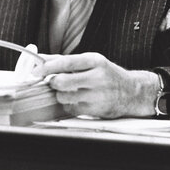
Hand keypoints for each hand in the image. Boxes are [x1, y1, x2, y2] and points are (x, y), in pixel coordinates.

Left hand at [37, 52, 157, 118]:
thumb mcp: (92, 62)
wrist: (132, 92)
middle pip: (62, 82)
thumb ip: (66, 60)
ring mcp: (97, 95)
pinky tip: (79, 99)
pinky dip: (70, 104)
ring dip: (61, 94)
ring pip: (64, 96)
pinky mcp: (96, 110)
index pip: (67, 62)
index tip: (37, 70)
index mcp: (95, 61)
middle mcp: (97, 77)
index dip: (48, 67)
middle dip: (54, 82)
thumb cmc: (109, 75)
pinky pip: (71, 108)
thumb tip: (42, 59)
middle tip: (54, 81)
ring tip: (71, 90)